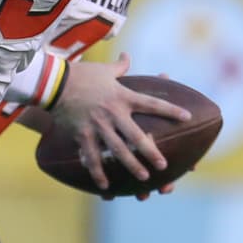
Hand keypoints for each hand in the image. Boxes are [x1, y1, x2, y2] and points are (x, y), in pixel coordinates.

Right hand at [46, 52, 189, 192]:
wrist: (54, 83)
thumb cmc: (81, 74)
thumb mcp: (104, 69)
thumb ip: (119, 66)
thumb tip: (127, 55)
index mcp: (122, 96)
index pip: (152, 104)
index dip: (170, 110)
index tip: (187, 117)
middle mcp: (113, 113)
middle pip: (137, 136)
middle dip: (152, 152)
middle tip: (163, 165)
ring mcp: (98, 126)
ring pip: (118, 150)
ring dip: (132, 165)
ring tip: (143, 178)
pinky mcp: (83, 134)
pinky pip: (92, 157)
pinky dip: (99, 172)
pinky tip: (105, 186)